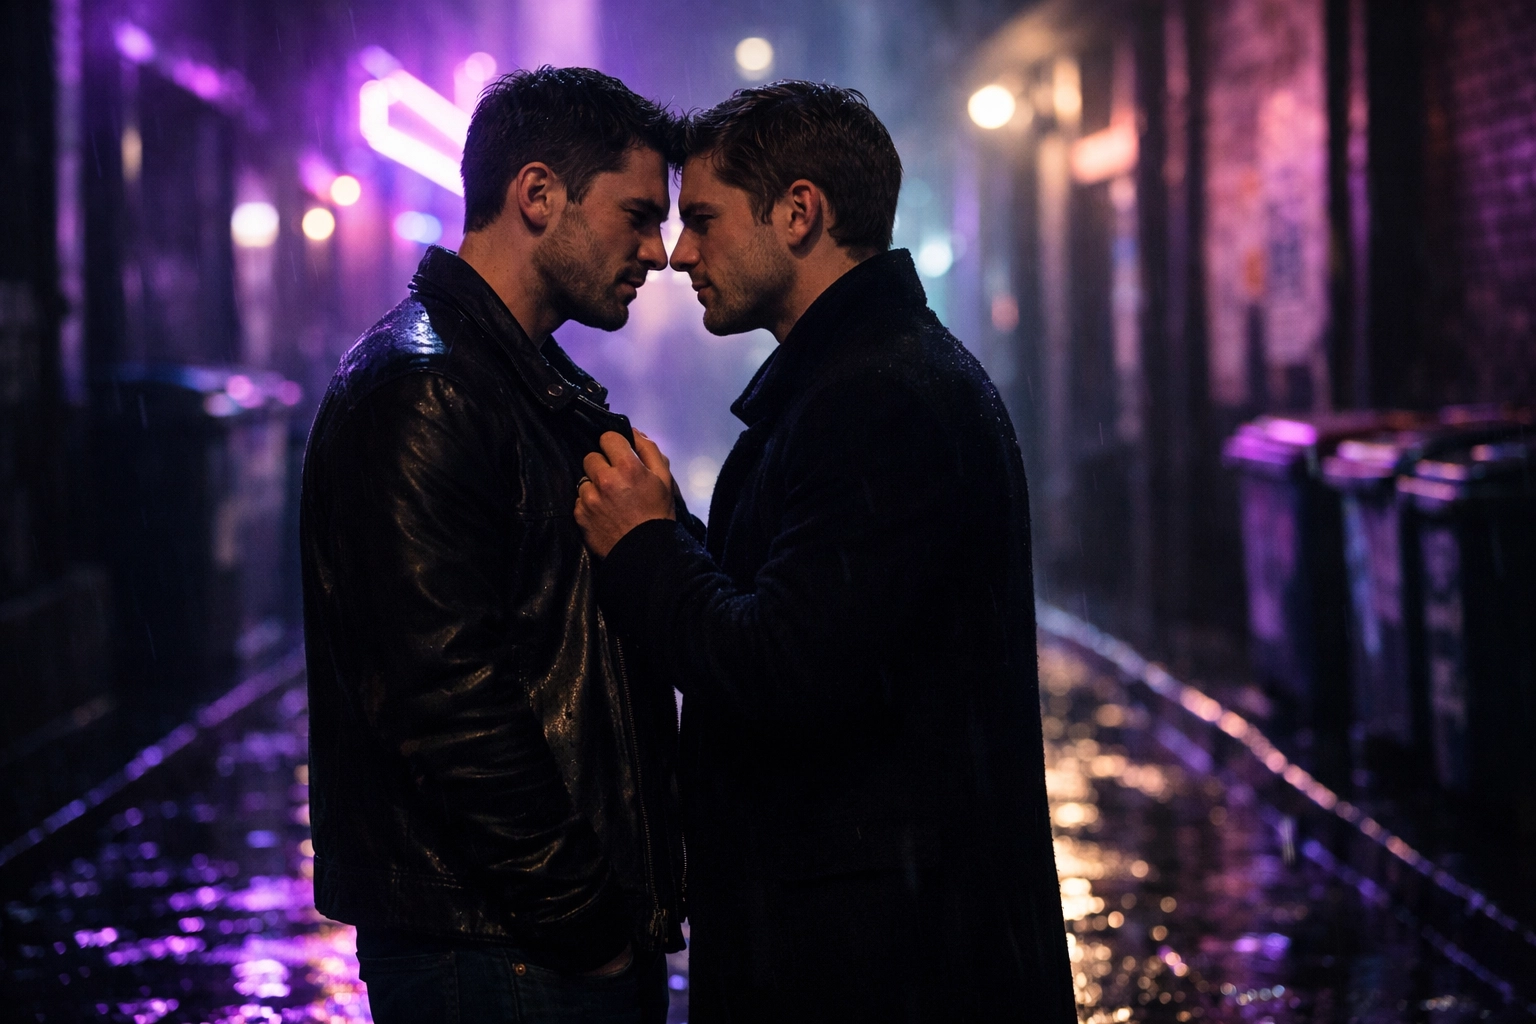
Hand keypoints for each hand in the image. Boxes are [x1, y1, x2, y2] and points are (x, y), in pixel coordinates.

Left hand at [575, 431, 676, 557]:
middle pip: (591, 456)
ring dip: (594, 485)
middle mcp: (604, 479)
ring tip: (609, 500)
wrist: (645, 552)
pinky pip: (580, 499)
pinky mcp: (580, 514)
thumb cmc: (658, 513)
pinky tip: (603, 512)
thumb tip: (634, 432)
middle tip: (615, 480)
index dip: (615, 446)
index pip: (607, 438)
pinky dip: (589, 503)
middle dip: (602, 465)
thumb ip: (650, 450)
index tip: (619, 456)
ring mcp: (589, 498)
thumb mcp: (664, 478)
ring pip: (584, 478)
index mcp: (627, 467)